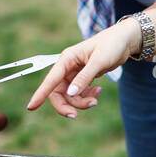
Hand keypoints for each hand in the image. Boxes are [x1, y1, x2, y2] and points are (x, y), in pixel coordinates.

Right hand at [25, 20, 139, 116]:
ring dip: (81, 102)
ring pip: (70, 95)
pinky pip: (80, 93)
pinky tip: (98, 91)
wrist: (124, 40)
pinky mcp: (83, 77)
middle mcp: (68, 67)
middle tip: (76, 115)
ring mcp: (75, 73)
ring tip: (95, 100)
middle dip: (66, 105)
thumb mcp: (99, 61)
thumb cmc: (111, 45)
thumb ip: (84, 77)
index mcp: (67, 59)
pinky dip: (88, 96)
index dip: (40, 94)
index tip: (31, 107)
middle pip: (58, 92)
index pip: (50, 79)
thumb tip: (71, 94)